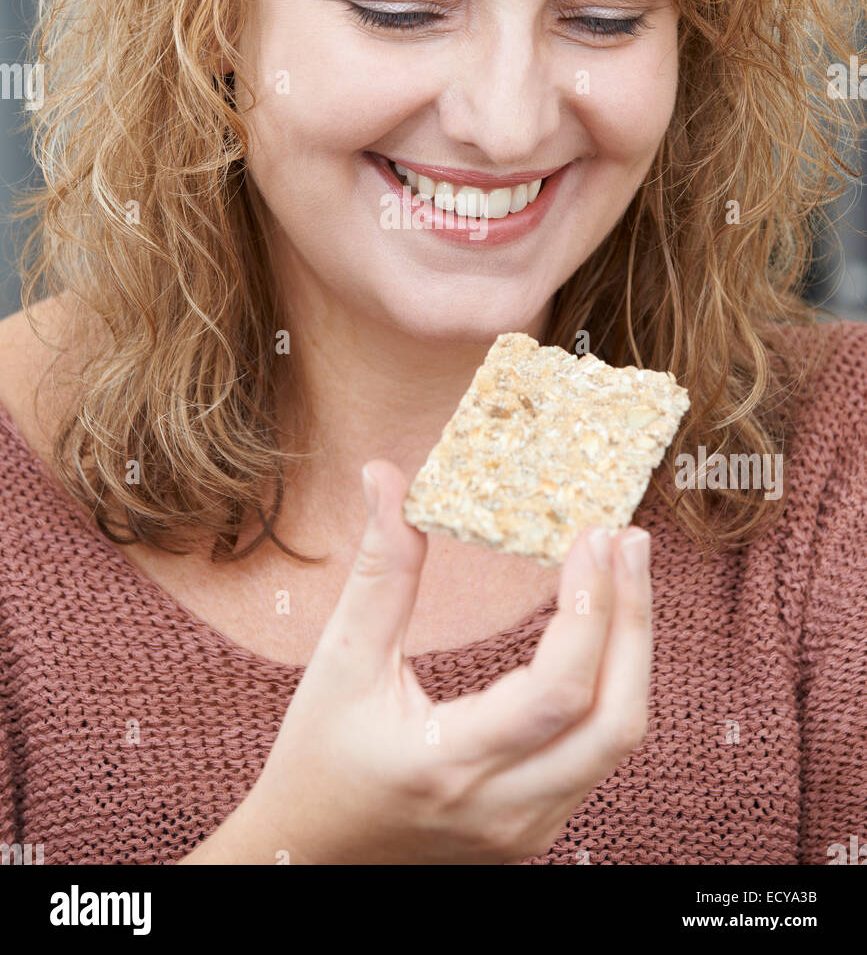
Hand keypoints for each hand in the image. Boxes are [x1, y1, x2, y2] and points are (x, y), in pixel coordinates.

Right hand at [237, 458, 651, 864]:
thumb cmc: (316, 759)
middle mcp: (502, 809)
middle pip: (613, 722)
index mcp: (448, 764)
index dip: (590, 610)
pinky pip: (597, 754)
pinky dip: (610, 685)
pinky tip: (602, 630)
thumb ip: (377, 569)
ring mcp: (527, 827)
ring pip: (616, 741)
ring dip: (631, 651)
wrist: (310, 858)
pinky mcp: (535, 827)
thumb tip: (383, 476)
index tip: (593, 537)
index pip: (556, 693)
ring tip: (624, 571)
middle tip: (629, 542)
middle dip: (633, 622)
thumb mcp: (340, 660)